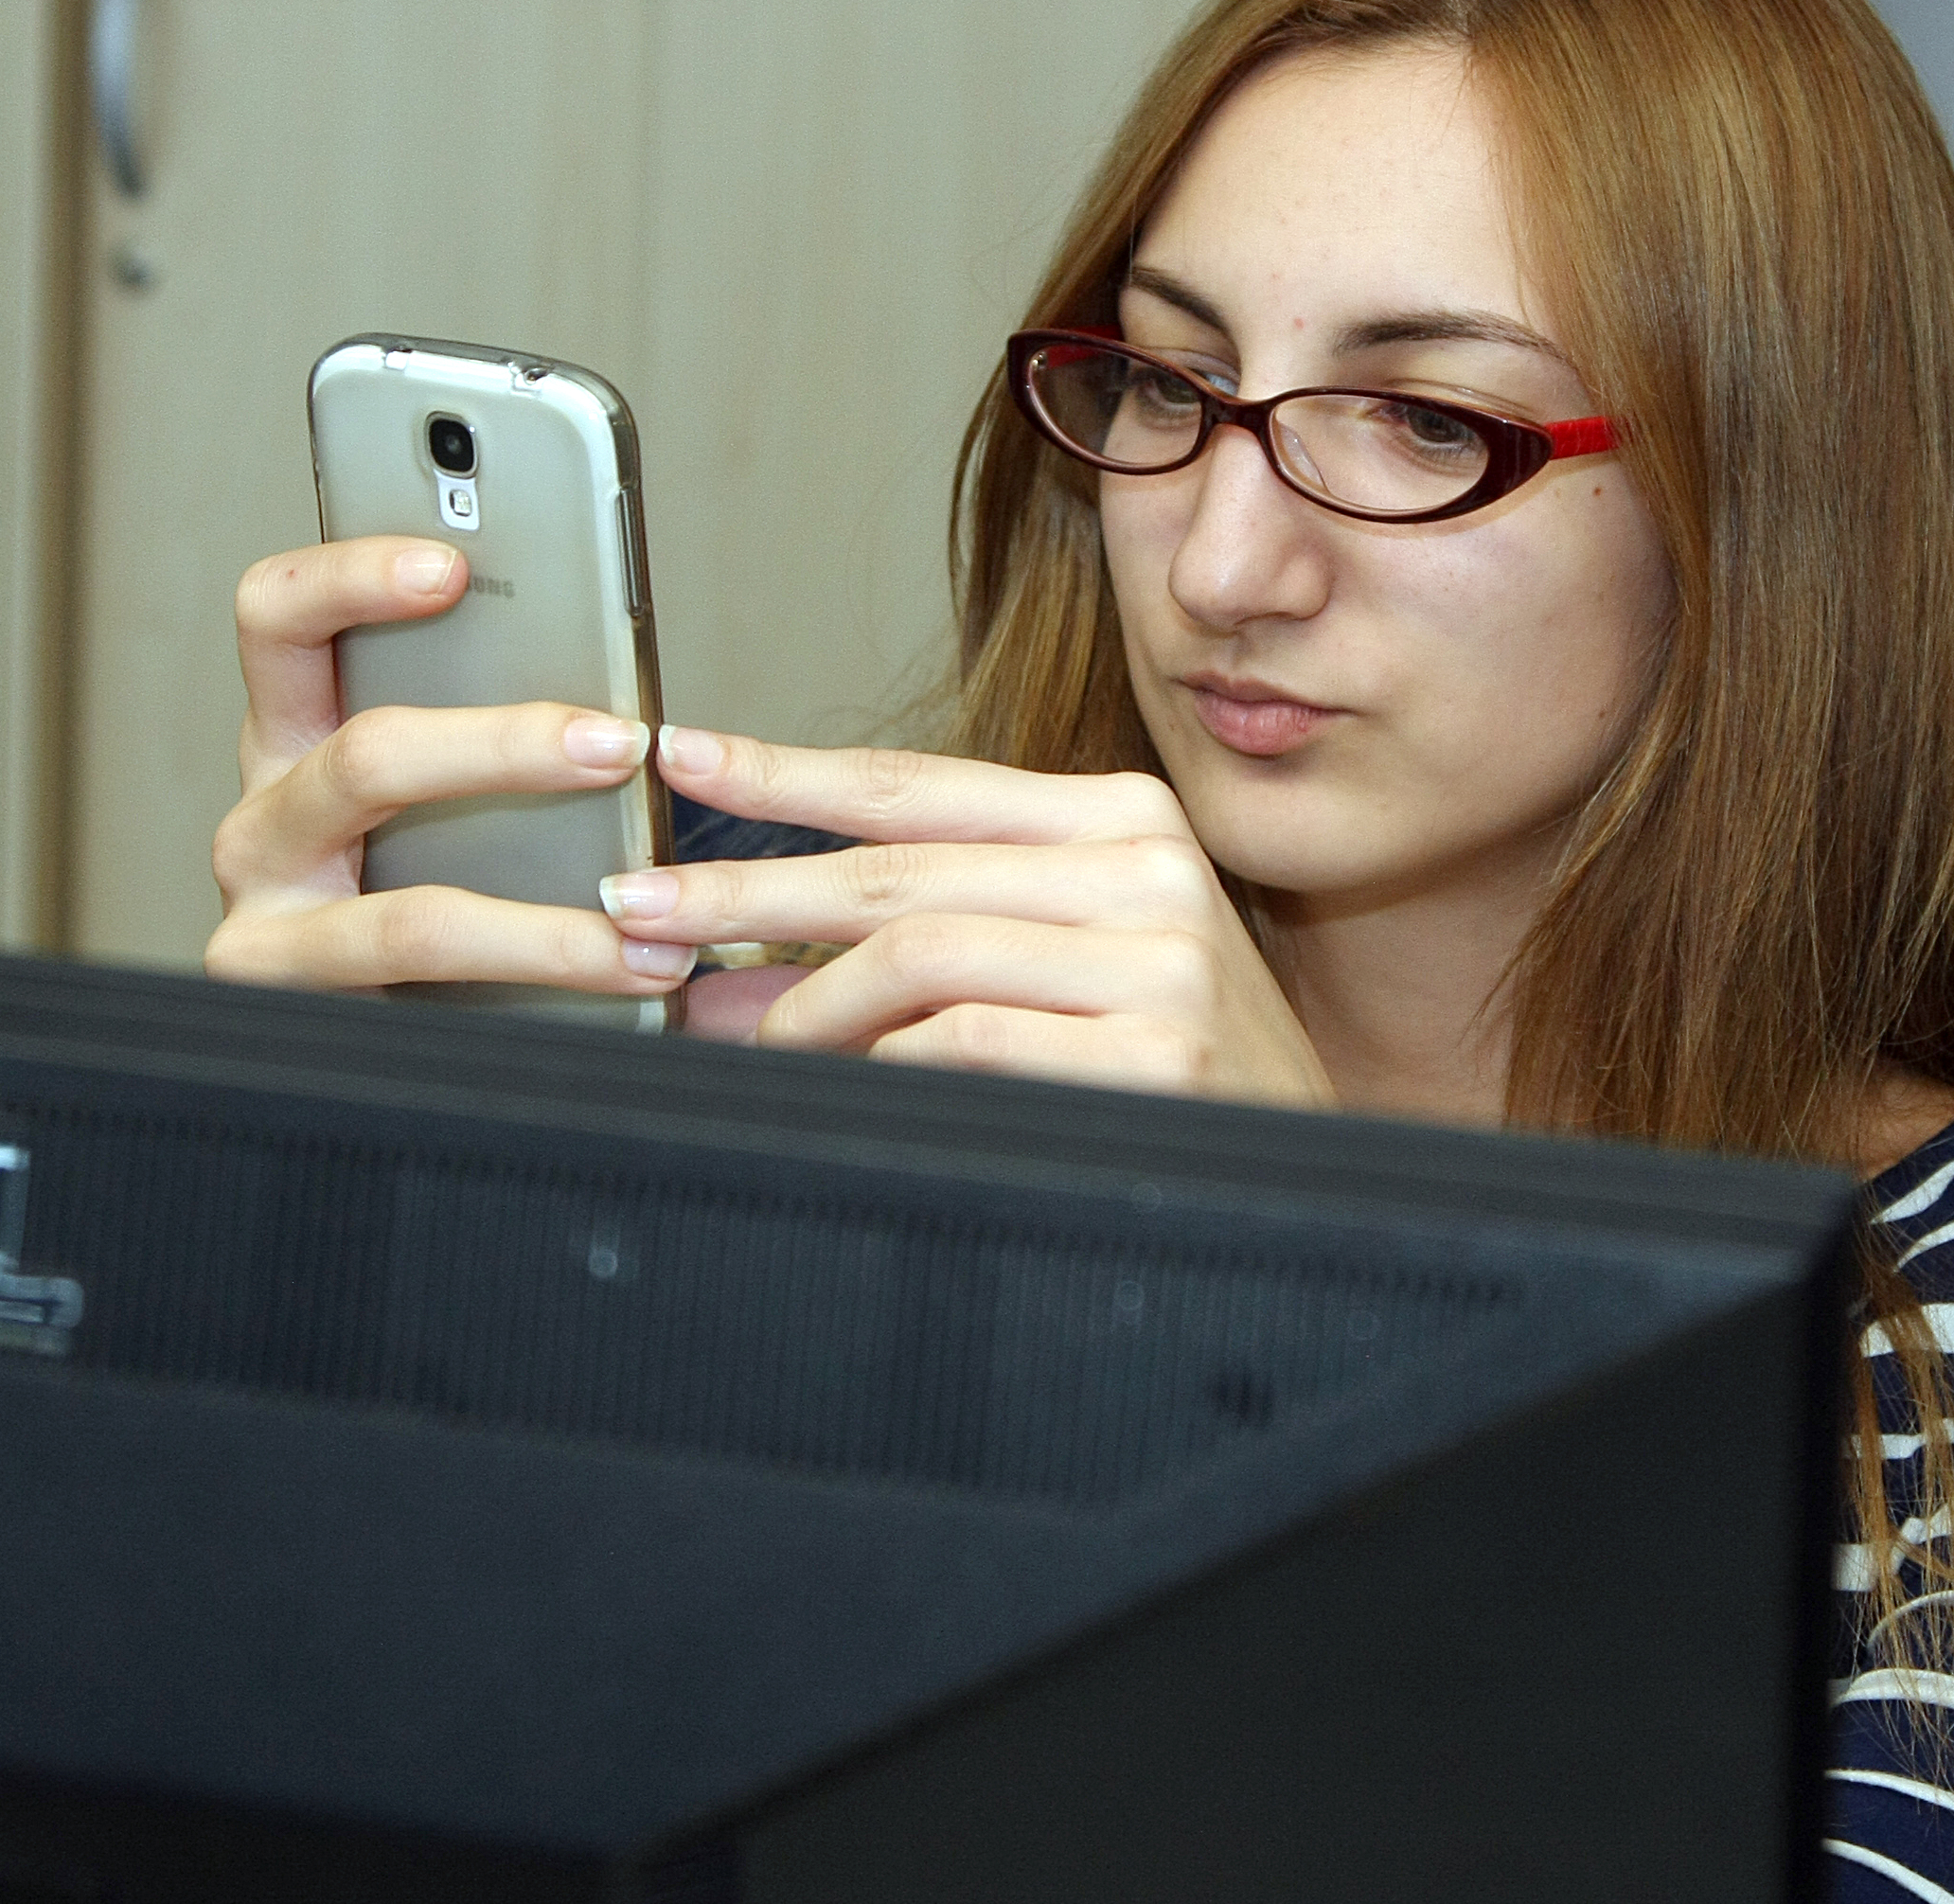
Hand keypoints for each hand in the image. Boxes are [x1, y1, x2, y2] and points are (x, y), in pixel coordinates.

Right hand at [202, 536, 696, 999]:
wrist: (383, 1045)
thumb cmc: (430, 882)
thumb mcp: (447, 793)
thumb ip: (490, 731)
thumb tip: (615, 704)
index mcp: (296, 736)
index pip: (280, 619)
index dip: (350, 579)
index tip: (452, 567)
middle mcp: (266, 821)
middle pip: (362, 756)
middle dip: (504, 746)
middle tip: (616, 742)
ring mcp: (271, 926)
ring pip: (410, 912)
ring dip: (547, 921)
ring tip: (649, 918)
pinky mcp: (303, 1011)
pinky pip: (434, 996)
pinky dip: (546, 979)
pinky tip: (627, 973)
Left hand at [607, 728, 1335, 1105]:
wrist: (1320, 1195)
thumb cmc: (1178, 1083)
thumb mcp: (1061, 976)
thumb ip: (922, 949)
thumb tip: (737, 965)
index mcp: (1126, 824)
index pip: (921, 787)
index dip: (787, 773)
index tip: (682, 757)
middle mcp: (1149, 869)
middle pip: (895, 867)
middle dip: (742, 889)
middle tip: (633, 910)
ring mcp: (1162, 958)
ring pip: (917, 949)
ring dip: (798, 1002)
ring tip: (725, 1032)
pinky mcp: (1158, 1051)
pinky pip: (960, 1042)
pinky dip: (874, 1066)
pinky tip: (832, 1083)